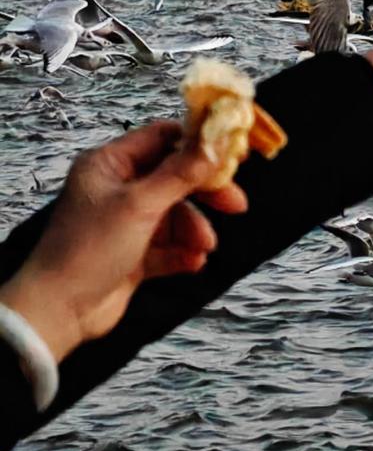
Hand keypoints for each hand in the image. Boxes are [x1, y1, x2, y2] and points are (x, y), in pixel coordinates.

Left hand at [0, 121, 247, 362]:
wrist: (60, 311)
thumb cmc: (87, 250)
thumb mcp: (140, 205)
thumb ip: (181, 173)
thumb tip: (216, 142)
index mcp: (109, 165)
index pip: (161, 139)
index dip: (196, 144)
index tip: (230, 152)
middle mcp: (116, 190)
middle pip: (174, 178)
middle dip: (205, 193)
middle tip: (235, 204)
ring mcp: (124, 223)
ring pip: (175, 216)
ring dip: (194, 230)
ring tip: (204, 247)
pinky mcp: (132, 255)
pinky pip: (168, 246)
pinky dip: (183, 252)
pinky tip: (194, 262)